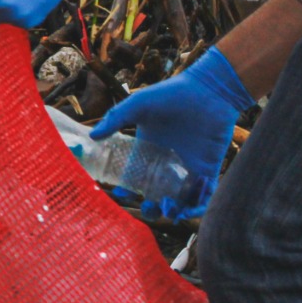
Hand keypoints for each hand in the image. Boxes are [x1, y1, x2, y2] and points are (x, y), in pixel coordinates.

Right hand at [91, 46, 252, 220]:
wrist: (209, 90)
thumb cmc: (172, 94)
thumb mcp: (139, 104)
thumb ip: (116, 118)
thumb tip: (92, 136)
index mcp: (148, 152)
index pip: (134, 179)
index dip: (127, 190)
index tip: (122, 194)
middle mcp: (166, 164)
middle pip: (156, 197)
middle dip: (151, 209)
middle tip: (147, 206)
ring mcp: (188, 169)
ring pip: (179, 202)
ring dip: (173, 212)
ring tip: (169, 209)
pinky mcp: (208, 170)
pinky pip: (204, 197)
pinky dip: (198, 207)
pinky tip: (189, 209)